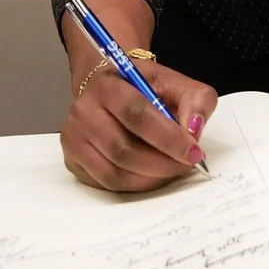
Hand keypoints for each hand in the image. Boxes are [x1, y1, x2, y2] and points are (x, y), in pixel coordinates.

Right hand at [62, 55, 218, 192]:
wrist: (111, 88)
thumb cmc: (143, 88)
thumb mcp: (175, 83)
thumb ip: (196, 100)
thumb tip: (194, 130)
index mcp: (108, 86)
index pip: (136, 115)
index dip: (168, 138)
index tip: (193, 152)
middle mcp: (84, 111)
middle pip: (123, 150)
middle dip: (162, 164)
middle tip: (186, 165)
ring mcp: (74, 138)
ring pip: (114, 173)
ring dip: (150, 179)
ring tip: (171, 171)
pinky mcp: (73, 160)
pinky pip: (106, 184)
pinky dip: (134, 186)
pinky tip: (151, 175)